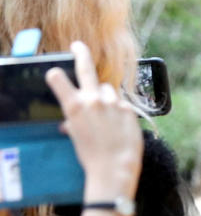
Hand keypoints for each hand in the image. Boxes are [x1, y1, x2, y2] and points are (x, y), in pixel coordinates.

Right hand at [45, 41, 141, 202]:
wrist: (114, 169)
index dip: (56, 77)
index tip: (56, 74)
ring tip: (107, 117)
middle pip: (85, 67)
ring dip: (106, 97)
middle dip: (80, 54)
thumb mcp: (76, 137)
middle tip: (78, 47)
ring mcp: (112, 103)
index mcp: (75, 107)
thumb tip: (69, 123)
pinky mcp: (128, 108)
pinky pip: (121, 103)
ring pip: (107, 89)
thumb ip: (74, 122)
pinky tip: (119, 126)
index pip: (59, 79)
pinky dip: (119, 111)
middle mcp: (93, 100)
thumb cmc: (92, 157)